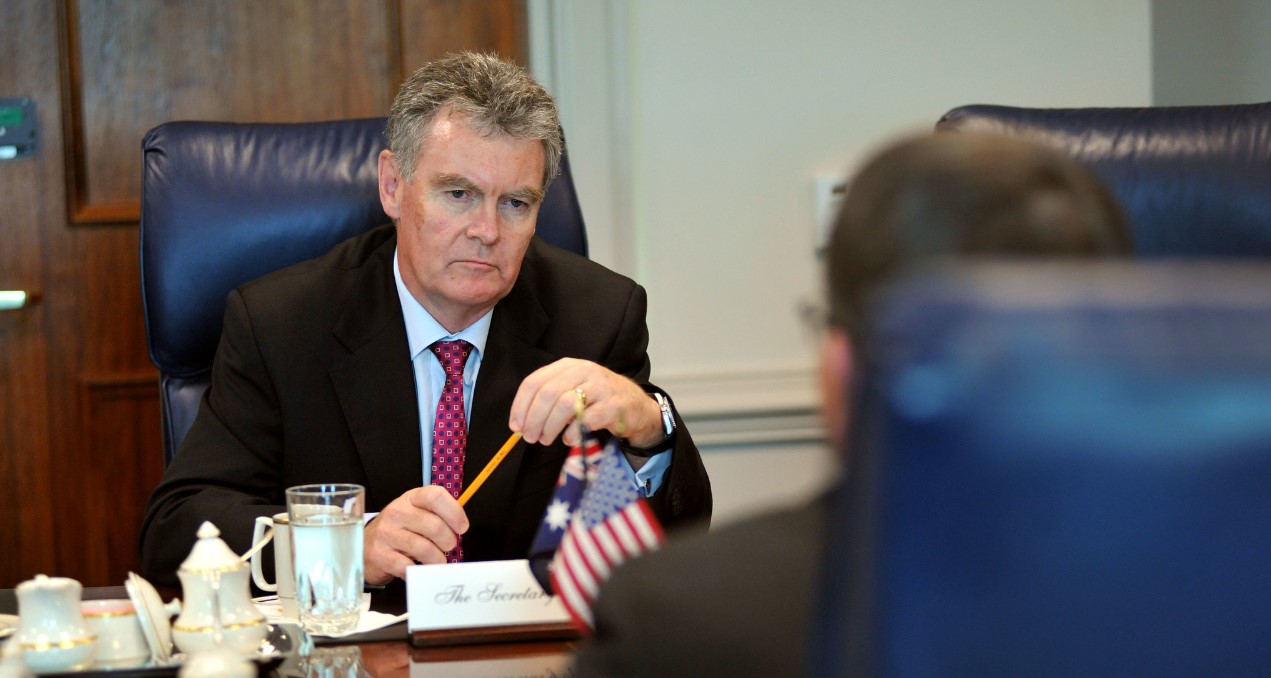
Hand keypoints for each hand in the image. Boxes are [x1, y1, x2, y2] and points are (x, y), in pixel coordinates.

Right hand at [363, 486, 469, 584]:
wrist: (365, 545)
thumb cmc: (399, 529)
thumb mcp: (416, 513)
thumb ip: (437, 514)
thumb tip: (461, 525)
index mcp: (410, 498)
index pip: (435, 496)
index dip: (454, 512)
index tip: (462, 527)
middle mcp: (397, 512)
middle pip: (434, 526)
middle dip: (448, 541)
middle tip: (448, 547)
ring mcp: (386, 533)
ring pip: (424, 548)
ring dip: (437, 559)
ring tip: (438, 561)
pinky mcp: (380, 555)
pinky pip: (408, 567)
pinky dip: (418, 571)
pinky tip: (418, 568)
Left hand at [508, 358, 662, 446]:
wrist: (636, 406)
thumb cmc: (598, 399)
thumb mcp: (573, 389)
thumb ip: (549, 399)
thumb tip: (522, 422)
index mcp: (568, 366)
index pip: (534, 381)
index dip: (520, 405)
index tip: (515, 426)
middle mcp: (584, 371)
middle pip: (548, 393)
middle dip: (534, 419)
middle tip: (530, 437)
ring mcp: (600, 387)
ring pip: (565, 404)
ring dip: (550, 426)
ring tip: (546, 439)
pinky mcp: (613, 406)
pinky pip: (586, 420)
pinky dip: (572, 433)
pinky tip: (569, 439)